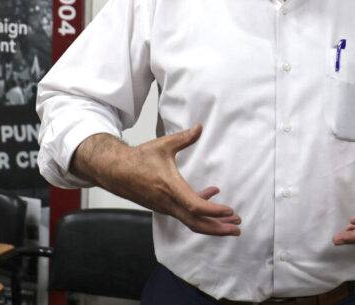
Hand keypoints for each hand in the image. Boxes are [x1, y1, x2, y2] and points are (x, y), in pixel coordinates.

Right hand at [75, 125, 240, 236]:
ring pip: (192, 222)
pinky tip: (211, 194)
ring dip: (212, 224)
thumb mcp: (164, 145)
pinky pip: (185, 214)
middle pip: (196, 223)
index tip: (230, 211)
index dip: (214, 212)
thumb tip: (200, 126)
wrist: (116, 171)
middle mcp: (169, 203)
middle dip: (218, 228)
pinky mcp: (164, 206)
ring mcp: (166, 207)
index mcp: (171, 188)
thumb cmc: (139, 158)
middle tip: (238, 228)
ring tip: (231, 222)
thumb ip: (185, 138)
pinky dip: (200, 212)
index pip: (196, 207)